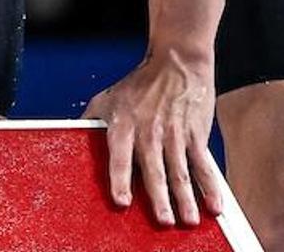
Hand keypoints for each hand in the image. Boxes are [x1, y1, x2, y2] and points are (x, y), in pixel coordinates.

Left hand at [85, 51, 222, 226]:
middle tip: (163, 221)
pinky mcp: (195, 135)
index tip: (122, 201)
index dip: (120, 179)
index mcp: (124, 125)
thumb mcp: (107, 97)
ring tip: (187, 220)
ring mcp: (174, 135)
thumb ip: (89, 121)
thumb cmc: (139, 82)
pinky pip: (202, 164)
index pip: (120, 156)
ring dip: (185, 198)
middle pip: (154, 170)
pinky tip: (214, 205)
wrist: (176, 61)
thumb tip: (69, 138)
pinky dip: (210, 186)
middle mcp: (149, 132)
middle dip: (159, 198)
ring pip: (180, 172)